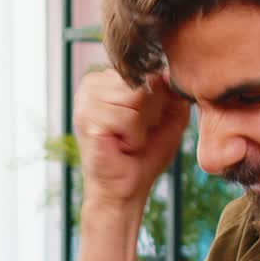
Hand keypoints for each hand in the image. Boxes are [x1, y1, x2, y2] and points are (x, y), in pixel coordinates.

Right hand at [74, 68, 189, 213]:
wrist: (126, 190)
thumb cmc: (145, 155)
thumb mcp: (170, 118)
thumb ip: (173, 92)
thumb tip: (170, 72)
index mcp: (109, 78)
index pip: (147, 70)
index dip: (156, 101)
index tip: (144, 123)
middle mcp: (93, 83)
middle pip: (142, 81)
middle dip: (149, 113)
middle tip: (135, 134)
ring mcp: (85, 99)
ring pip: (135, 97)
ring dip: (140, 127)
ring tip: (128, 140)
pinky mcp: (87, 118)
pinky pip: (127, 116)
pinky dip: (133, 137)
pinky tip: (121, 146)